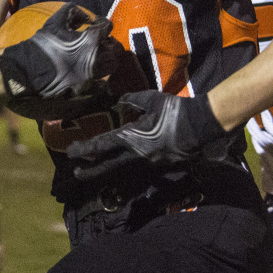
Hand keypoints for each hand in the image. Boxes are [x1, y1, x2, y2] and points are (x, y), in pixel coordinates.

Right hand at [0, 2, 114, 100]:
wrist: (27, 72)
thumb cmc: (41, 45)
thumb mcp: (54, 22)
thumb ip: (72, 12)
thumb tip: (87, 17)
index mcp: (90, 40)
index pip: (107, 27)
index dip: (103, 23)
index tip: (97, 24)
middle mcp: (96, 58)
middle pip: (115, 49)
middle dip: (110, 43)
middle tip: (102, 42)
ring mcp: (92, 76)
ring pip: (112, 67)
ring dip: (109, 60)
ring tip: (100, 58)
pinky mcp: (86, 90)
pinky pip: (102, 86)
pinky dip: (102, 81)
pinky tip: (96, 77)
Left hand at [66, 91, 224, 180]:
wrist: (201, 126)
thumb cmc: (175, 110)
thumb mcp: (151, 99)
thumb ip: (132, 101)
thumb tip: (119, 103)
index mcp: (132, 137)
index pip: (102, 145)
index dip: (85, 149)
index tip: (71, 151)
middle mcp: (137, 154)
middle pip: (108, 166)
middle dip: (92, 170)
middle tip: (77, 172)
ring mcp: (149, 163)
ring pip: (122, 171)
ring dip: (107, 172)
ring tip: (96, 172)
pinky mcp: (160, 166)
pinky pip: (138, 170)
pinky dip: (126, 171)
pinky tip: (123, 171)